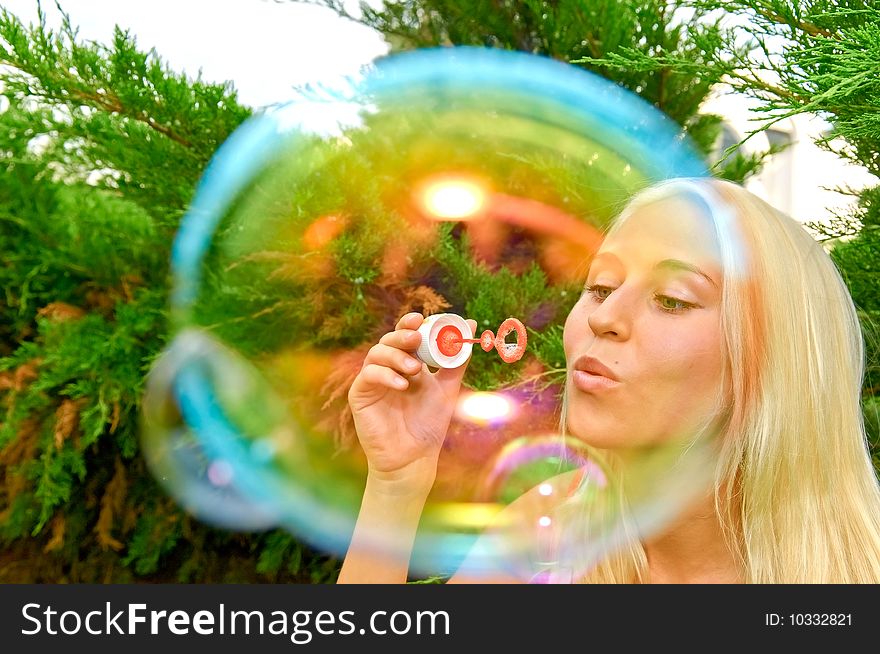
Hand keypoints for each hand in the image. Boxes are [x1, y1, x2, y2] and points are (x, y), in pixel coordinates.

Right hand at [348, 312, 475, 492]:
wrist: (414, 457)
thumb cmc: (429, 424)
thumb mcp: (448, 387)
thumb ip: (457, 360)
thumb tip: (472, 326)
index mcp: (407, 363)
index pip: (405, 335)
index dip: (409, 323)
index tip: (421, 319)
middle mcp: (388, 368)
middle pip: (388, 340)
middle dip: (402, 336)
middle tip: (416, 339)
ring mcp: (373, 381)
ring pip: (376, 354)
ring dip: (395, 356)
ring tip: (414, 370)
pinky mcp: (360, 395)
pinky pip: (368, 376)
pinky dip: (385, 375)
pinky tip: (402, 384)